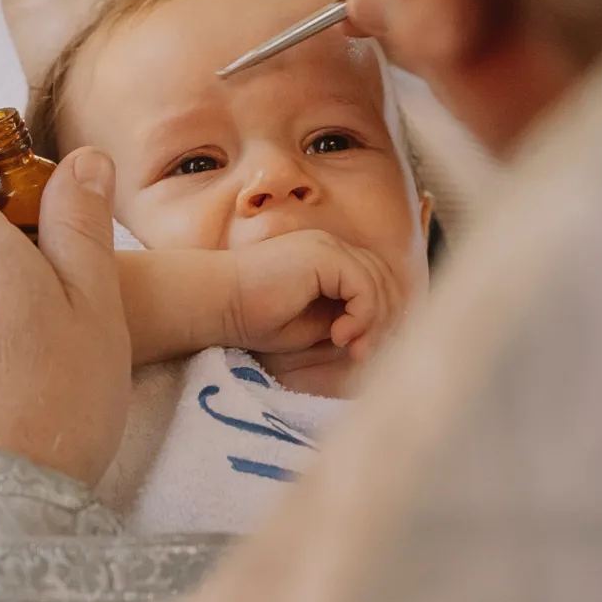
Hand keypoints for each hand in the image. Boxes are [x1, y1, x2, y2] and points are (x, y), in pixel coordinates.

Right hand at [229, 229, 405, 362]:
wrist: (216, 302)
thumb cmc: (252, 317)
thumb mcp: (312, 325)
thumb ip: (345, 320)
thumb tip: (382, 333)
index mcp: (328, 260)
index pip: (376, 281)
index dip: (379, 316)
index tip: (359, 350)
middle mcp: (332, 247)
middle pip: (385, 280)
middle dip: (384, 321)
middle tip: (361, 354)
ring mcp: (328, 247)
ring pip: (380, 283)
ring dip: (373, 323)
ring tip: (351, 349)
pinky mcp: (323, 256)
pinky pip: (364, 286)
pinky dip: (361, 316)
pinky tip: (339, 336)